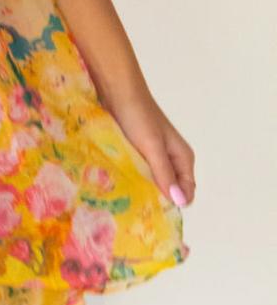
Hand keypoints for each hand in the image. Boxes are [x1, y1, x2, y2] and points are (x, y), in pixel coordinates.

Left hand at [106, 88, 195, 207]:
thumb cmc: (138, 116)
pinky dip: (132, 178)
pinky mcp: (137, 151)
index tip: (154, 214)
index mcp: (183, 158)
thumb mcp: (153, 147)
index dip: (174, 204)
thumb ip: (165, 173)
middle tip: (137, 210)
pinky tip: (120, 184)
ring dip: (142, 189)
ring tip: (127, 199)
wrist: (117, 90)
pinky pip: (139, 172)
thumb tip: (180, 202)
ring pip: (153, 181)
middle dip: (156, 199)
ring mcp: (154, 155)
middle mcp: (171, 159)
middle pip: (169, 189)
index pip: (186, 192)